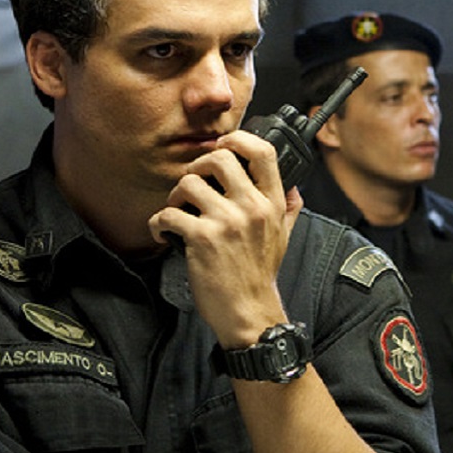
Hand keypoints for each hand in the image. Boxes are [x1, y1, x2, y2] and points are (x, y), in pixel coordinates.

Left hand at [148, 130, 301, 346]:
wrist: (249, 313)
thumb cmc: (261, 276)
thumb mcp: (284, 237)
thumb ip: (288, 208)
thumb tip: (294, 186)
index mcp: (271, 203)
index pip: (262, 152)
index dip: (237, 139)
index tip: (222, 145)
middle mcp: (251, 207)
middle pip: (218, 158)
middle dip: (197, 166)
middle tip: (192, 184)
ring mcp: (226, 222)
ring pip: (188, 184)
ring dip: (174, 197)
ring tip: (177, 212)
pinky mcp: (201, 238)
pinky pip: (168, 214)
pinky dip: (159, 222)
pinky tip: (163, 232)